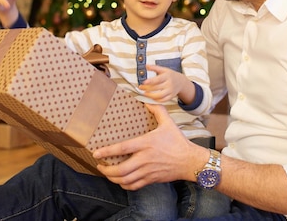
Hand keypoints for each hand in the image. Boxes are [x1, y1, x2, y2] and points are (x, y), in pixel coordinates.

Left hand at [93, 103, 208, 189]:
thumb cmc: (178, 141)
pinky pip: (134, 186)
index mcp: (146, 144)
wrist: (190, 161)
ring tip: (107, 173)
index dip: (107, 152)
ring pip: (125, 180)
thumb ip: (157, 110)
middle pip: (120, 170)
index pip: (122, 149)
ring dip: (113, 178)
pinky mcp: (151, 179)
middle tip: (99, 165)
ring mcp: (148, 171)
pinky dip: (124, 185)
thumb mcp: (168, 122)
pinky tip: (121, 181)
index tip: (96, 153)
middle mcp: (145, 159)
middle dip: (106, 170)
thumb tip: (147, 100)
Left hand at [139, 64, 193, 103]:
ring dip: (151, 96)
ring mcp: (171, 91)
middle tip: (140, 88)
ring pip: (160, 96)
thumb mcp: (164, 69)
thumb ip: (155, 68)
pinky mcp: (171, 96)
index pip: (158, 79)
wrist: (180, 82)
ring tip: (145, 93)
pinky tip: (151, 98)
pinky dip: (157, 100)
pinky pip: (163, 100)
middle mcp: (169, 84)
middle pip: (157, 88)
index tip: (143, 82)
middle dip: (147, 88)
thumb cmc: (170, 75)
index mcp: (167, 76)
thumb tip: (146, 65)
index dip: (150, 81)